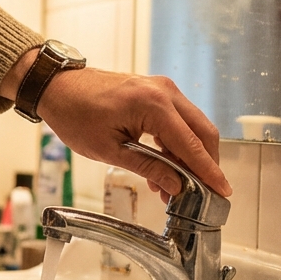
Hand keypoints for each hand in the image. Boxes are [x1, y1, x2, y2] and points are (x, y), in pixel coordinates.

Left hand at [35, 67, 230, 198]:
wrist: (57, 87)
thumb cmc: (75, 114)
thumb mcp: (109, 150)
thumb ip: (148, 167)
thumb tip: (176, 186)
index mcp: (154, 104)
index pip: (192, 145)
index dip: (209, 172)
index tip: (223, 191)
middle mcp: (165, 91)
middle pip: (203, 132)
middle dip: (205, 164)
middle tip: (203, 193)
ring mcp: (162, 88)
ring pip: (193, 126)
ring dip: (189, 156)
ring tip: (174, 187)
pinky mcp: (156, 91)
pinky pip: (178, 120)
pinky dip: (177, 143)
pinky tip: (164, 167)